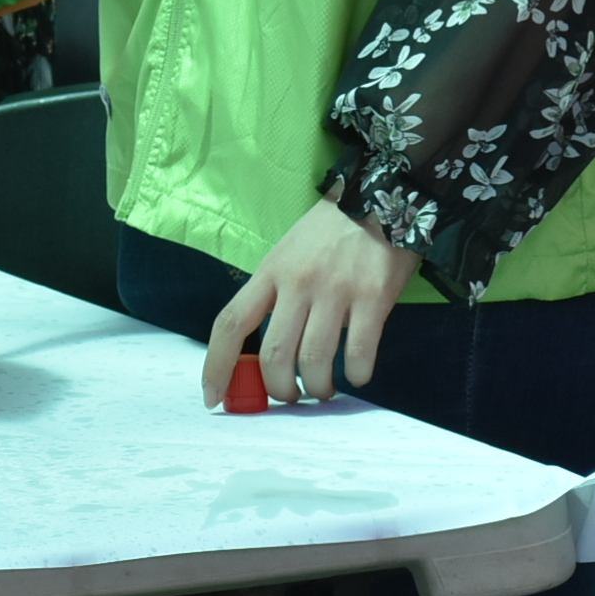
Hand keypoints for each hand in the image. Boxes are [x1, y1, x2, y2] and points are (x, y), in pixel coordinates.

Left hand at [203, 198, 421, 407]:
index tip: (212, 397)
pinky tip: (358, 373)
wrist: (382, 198)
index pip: (230, 324)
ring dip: (317, 388)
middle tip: (290, 396)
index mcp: (269, 273)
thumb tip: (264, 355)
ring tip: (323, 390)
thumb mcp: (286, 256)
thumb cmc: (328, 234)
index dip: (216, 365)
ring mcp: (335, 290)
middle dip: (279, 389)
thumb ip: (274, 297)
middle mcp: (297, 283)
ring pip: (313, 360)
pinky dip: (357, 374)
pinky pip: (359, 352)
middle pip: (274, 354)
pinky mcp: (373, 298)